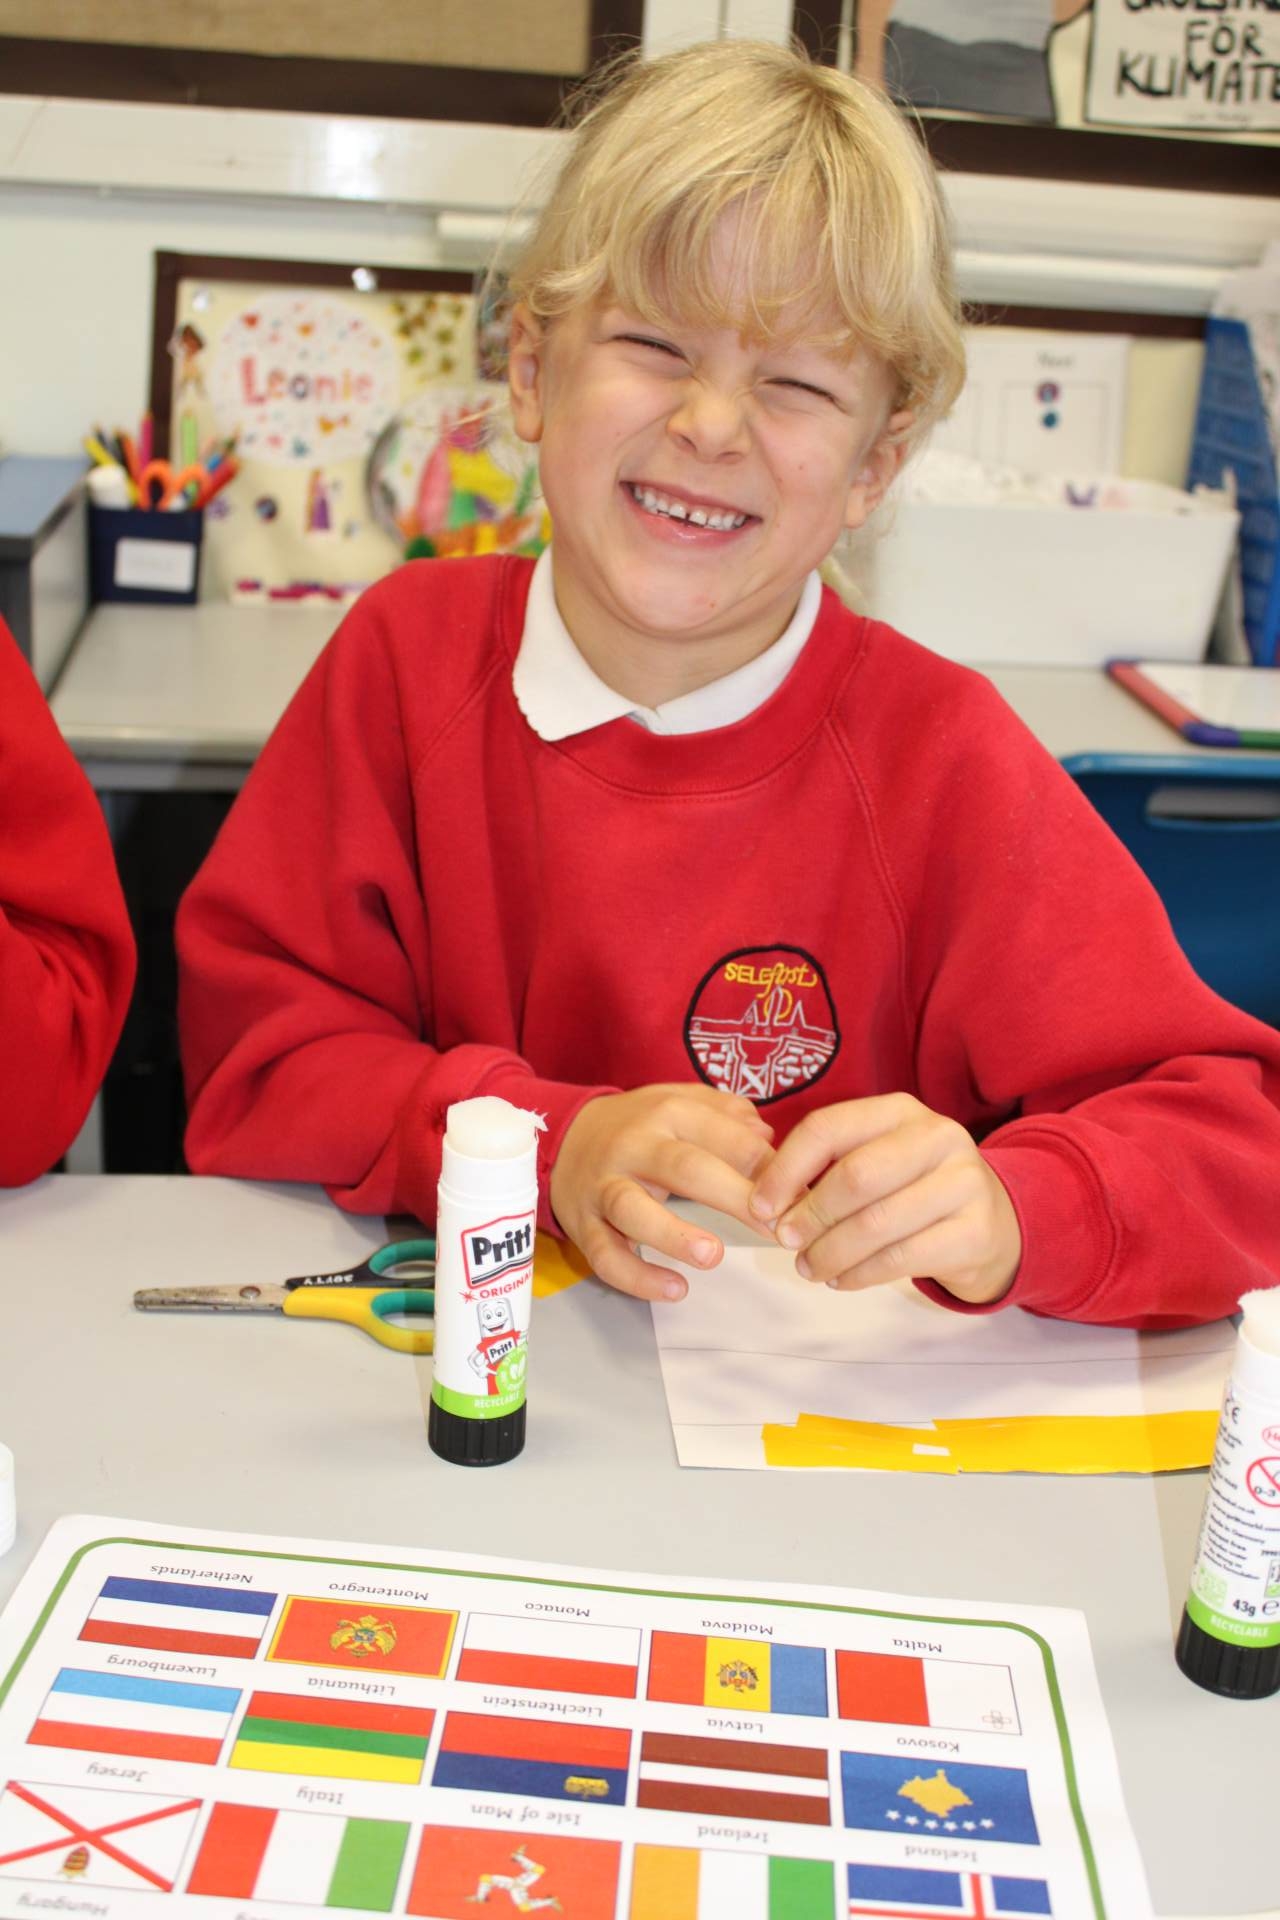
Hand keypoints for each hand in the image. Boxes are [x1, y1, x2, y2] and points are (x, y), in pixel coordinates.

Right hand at [550, 1084, 774, 1301]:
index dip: (767, 1167)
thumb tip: (769, 1138)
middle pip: (686, 1169)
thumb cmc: (639, 1125)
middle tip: (775, 1229)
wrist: (562, 1136)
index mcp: (669, 1113)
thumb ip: (727, 1114)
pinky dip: (637, 1278)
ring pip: (633, 1211)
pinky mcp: (583, 1225)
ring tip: (712, 1256)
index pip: (726, 1136)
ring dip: (673, 1235)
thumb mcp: (680, 1101)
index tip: (798, 1199)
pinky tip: (675, 1290)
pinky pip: (606, 1256)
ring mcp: (605, 1187)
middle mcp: (635, 1147)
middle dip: (734, 1198)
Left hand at [748, 1094, 1020, 1305]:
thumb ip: (827, 1170)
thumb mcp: (877, 1161)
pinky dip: (859, 1274)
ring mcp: (963, 1183)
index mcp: (899, 1111)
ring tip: (808, 1268)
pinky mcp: (975, 1232)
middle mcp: (937, 1137)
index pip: (828, 1128)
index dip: (786, 1168)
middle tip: (784, 1240)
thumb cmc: (914, 1189)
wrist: (995, 1223)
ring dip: (830, 1253)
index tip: (761, 1205)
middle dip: (810, 1214)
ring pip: (876, 1223)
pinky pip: (901, 1258)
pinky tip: (841, 1279)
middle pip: (855, 1176)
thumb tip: (767, 1203)